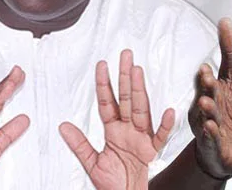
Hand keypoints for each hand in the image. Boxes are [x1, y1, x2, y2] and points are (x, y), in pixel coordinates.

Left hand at [59, 48, 174, 189]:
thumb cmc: (112, 183)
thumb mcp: (91, 163)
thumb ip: (79, 144)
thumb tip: (63, 126)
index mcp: (113, 131)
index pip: (107, 102)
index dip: (103, 84)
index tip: (102, 65)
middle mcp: (127, 130)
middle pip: (126, 99)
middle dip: (125, 77)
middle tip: (125, 55)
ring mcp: (140, 138)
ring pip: (140, 110)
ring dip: (139, 91)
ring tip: (138, 72)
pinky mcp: (151, 152)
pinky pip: (159, 137)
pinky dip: (164, 125)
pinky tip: (167, 111)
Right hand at [189, 18, 231, 179]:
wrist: (231, 146)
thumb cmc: (230, 110)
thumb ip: (230, 52)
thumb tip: (225, 20)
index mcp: (208, 92)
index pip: (205, 82)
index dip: (206, 77)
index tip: (207, 68)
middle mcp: (204, 109)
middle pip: (204, 97)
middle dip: (206, 89)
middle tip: (208, 79)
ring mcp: (207, 127)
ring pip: (205, 118)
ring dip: (207, 111)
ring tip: (207, 104)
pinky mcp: (212, 145)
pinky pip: (209, 140)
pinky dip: (210, 135)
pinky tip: (212, 128)